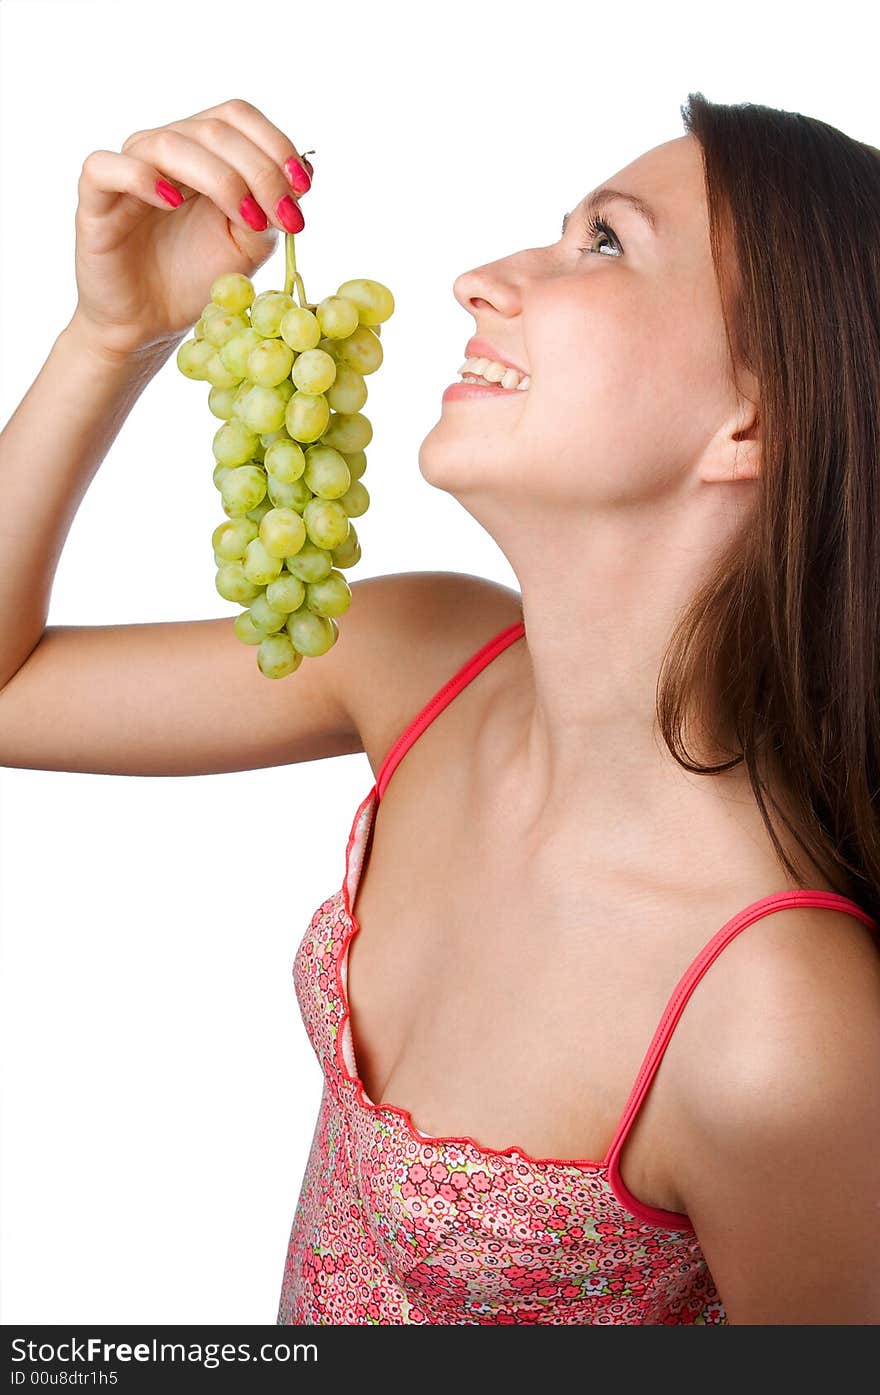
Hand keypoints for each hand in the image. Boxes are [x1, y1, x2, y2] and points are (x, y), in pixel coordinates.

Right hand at [69, 97, 313, 361]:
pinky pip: (107, 167)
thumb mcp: (248, 245)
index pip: (238, 116)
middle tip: (284, 217)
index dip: (274, 143)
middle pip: (214, 129)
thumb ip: (271, 210)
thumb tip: (302, 175)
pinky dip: (142, 177)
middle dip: (260, 171)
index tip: (303, 188)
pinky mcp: (96, 199)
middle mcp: (166, 150)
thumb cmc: (195, 279)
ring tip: (246, 219)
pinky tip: (173, 202)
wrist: (150, 324)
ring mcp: (129, 170)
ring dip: (221, 179)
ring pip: (171, 143)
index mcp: (203, 152)